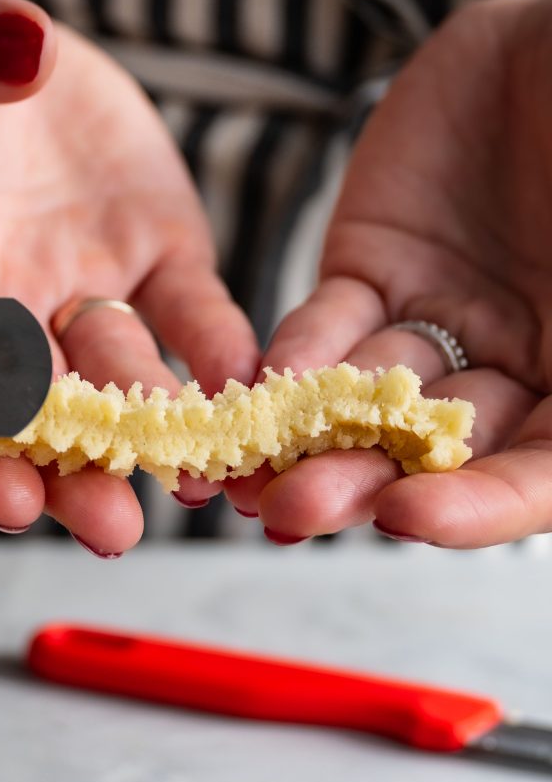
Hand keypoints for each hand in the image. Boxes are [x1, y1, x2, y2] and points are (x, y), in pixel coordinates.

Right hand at [0, 0, 259, 546]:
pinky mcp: (154, 255)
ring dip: (150, 435)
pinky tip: (257, 392)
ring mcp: (76, 286)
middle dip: (65, 468)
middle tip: (105, 526)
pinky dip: (224, 357)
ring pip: (114, 379)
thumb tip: (9, 47)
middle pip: (24, 406)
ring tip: (195, 483)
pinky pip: (194, 319)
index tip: (0, 490)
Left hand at [255, 0, 551, 546]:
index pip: (537, 480)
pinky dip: (296, 353)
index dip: (479, 508)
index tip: (410, 518)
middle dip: (365, 483)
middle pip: (438, 453)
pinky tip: (263, 378)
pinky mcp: (377, 264)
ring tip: (258, 471)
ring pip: (368, 401)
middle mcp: (522, 367)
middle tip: (297, 508)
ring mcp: (446, 317)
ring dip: (311, 439)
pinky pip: (329, 323)